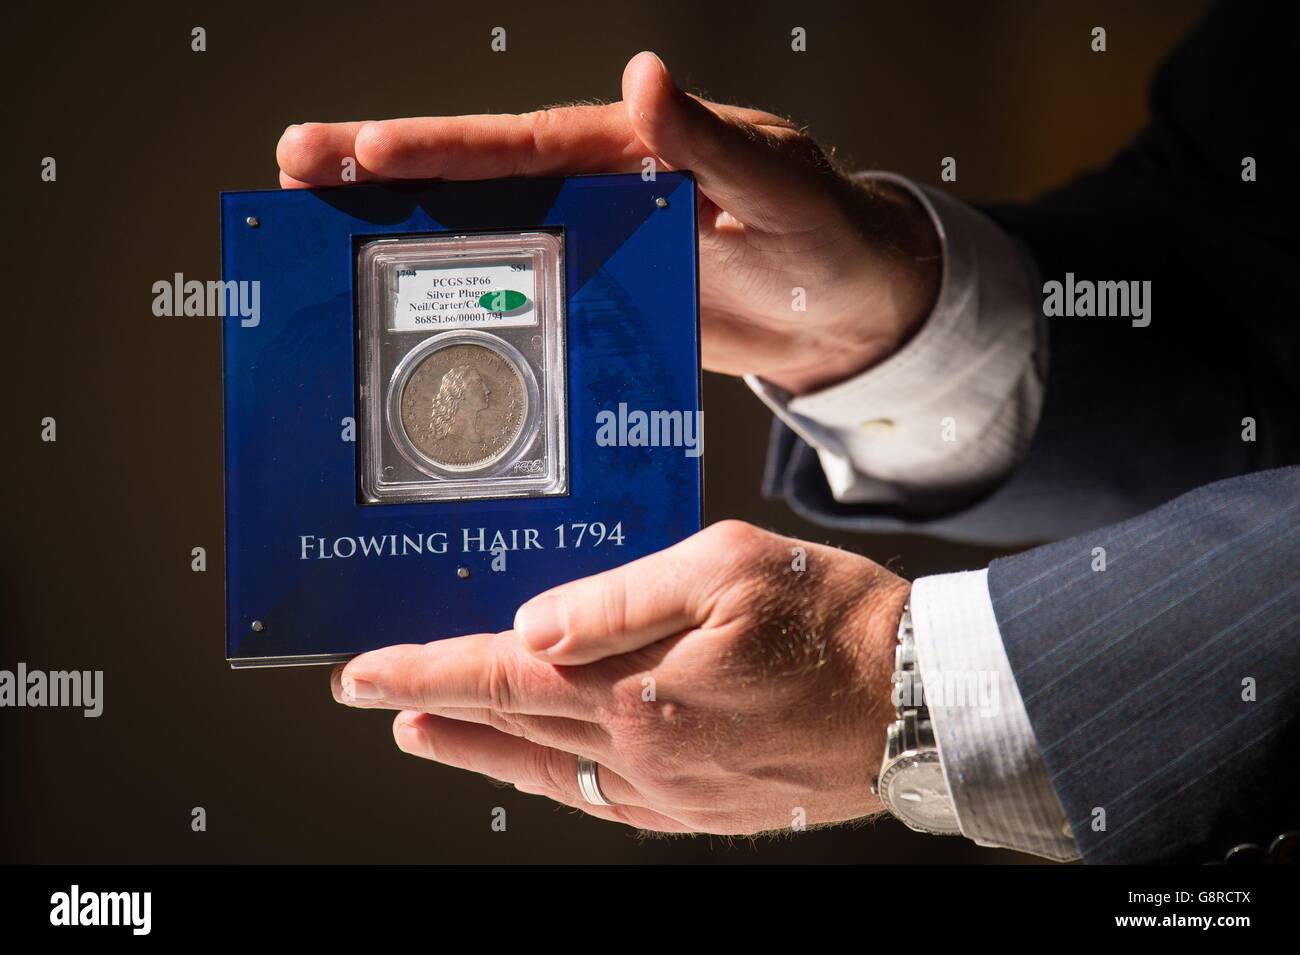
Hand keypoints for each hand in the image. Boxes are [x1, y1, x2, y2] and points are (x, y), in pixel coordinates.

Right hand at [278, 53, 939, 393]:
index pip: (524, 143)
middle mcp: (601, 189)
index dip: (444, 148)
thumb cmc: (830, 235)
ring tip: (318, 225)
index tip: (365, 150)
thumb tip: (644, 80)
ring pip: (486, 232)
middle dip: (385, 169)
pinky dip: (462, 299)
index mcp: (634, 150)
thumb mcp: (781, 185)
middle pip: (478, 176)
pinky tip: (409, 308)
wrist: (850, 311)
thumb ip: (710, 142)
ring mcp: (596, 245)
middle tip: (293, 165)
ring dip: (407, 231)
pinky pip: (522, 296)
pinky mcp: (603, 298)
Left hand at [332, 521, 909, 834]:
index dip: (423, 670)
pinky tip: (535, 774)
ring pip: (546, 774)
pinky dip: (549, 785)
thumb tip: (533, 624)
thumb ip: (619, 598)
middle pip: (511, 729)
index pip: (501, 676)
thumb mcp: (726, 567)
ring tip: (427, 735)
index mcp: (637, 689)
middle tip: (373, 697)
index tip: (360, 671)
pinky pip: (601, 803)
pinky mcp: (702, 810)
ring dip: (477, 752)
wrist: (920, 701)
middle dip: (432, 707)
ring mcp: (672, 792)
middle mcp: (642, 753)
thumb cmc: (833, 619)